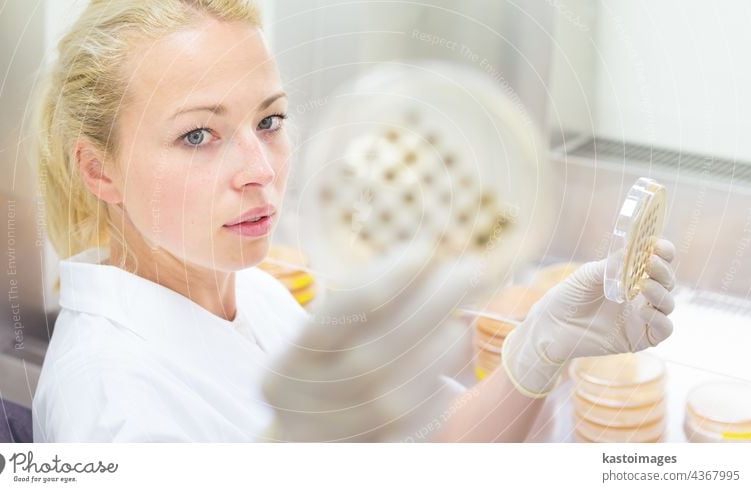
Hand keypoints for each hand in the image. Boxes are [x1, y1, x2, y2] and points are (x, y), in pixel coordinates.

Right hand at [261, 249, 478, 441]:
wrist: (313, 450)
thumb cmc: (330, 383)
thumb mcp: (332, 346)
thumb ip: (370, 308)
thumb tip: (429, 265)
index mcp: (284, 371)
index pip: (335, 317)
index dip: (384, 281)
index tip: (426, 251)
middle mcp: (299, 412)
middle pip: (369, 359)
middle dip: (425, 311)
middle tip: (466, 274)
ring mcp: (329, 443)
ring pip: (390, 401)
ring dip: (436, 355)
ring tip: (459, 326)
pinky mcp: (362, 463)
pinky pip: (407, 435)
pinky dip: (433, 401)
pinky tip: (448, 377)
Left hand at [501, 239, 676, 397]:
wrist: (552, 326)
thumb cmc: (569, 296)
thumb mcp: (587, 275)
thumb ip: (611, 265)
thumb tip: (632, 251)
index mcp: (632, 275)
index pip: (658, 261)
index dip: (663, 251)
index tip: (658, 245)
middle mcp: (642, 295)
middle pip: (666, 281)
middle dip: (663, 270)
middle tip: (651, 262)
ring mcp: (643, 316)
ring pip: (668, 304)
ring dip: (661, 293)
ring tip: (644, 286)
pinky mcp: (641, 337)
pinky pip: (663, 329)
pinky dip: (659, 319)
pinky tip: (643, 311)